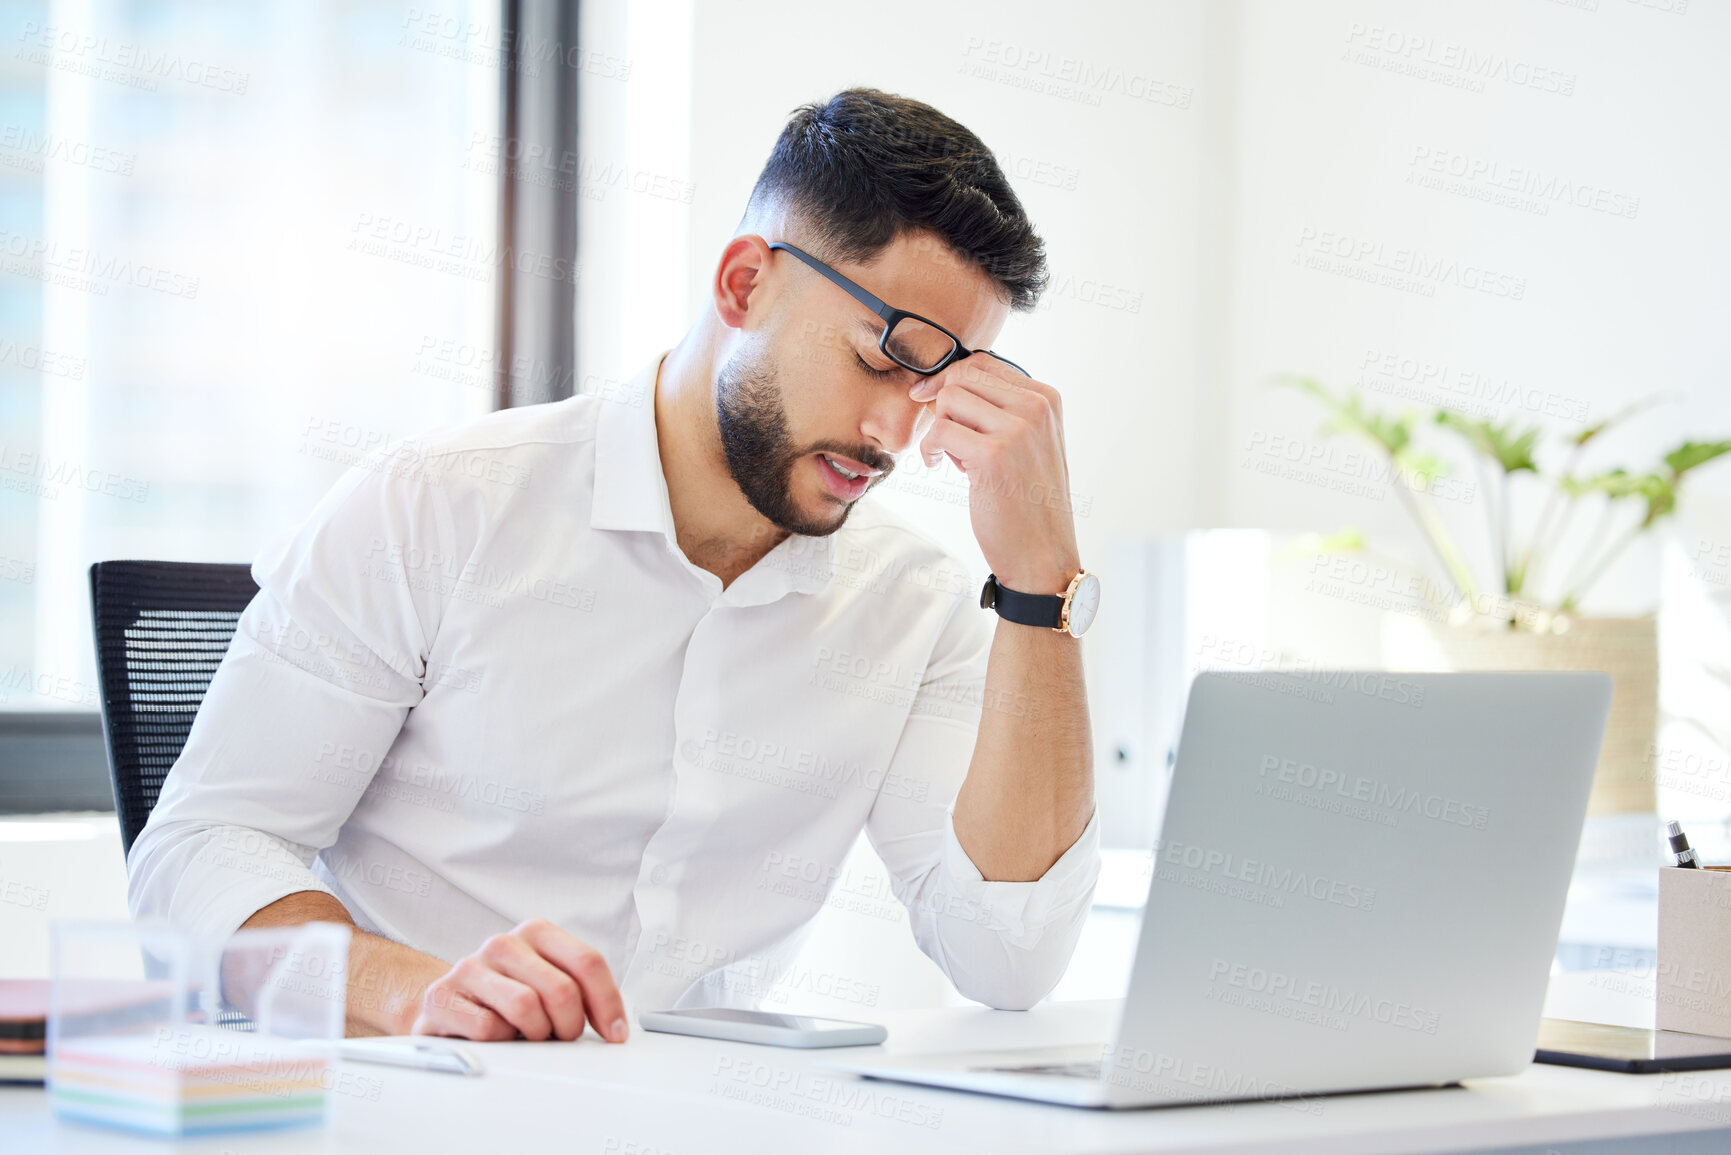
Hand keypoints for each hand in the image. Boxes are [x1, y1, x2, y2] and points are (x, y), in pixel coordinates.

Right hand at [410, 918, 627, 1042]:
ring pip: (526, 1007)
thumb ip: (579, 989)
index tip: (615, 1033)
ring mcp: (470, 967)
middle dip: (570, 1025)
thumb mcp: (546, 982)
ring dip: (536, 1034)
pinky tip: (496, 1036)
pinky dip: (501, 1042)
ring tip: (528, 1035)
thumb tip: (616, 1025)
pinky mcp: (441, 996)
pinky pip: (489, 1028)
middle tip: (562, 1036)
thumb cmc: (504, 996)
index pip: (587, 963)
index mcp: (536, 932)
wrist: (446, 1004)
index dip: (608, 1003)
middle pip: (562, 990)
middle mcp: (503, 944)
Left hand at [910, 354, 1081, 594]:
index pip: (985, 363)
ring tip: (949, 455)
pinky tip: (936, 465)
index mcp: (1047, 399)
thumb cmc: (1028, 502)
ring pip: (949, 399)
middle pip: (964, 375)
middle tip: (941, 434)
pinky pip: (940, 430)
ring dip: (938, 426)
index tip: (929, 397)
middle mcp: (1037, 407)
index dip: (950, 377)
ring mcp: (1017, 429)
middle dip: (941, 401)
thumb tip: (950, 384)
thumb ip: (1002, 410)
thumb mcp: (1028, 443)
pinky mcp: (994, 455)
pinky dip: (929, 448)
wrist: (1041, 554)